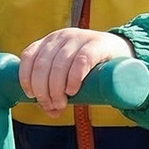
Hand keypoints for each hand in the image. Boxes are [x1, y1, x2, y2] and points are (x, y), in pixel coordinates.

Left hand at [18, 28, 133, 117]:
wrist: (122, 54)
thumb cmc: (91, 68)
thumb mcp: (69, 72)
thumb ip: (57, 89)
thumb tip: (49, 111)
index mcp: (50, 41)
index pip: (29, 56)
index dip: (26, 78)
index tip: (31, 96)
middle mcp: (62, 36)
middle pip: (42, 65)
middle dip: (43, 90)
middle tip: (52, 106)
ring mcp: (79, 38)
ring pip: (59, 65)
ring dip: (56, 89)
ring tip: (62, 104)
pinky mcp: (97, 44)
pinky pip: (80, 61)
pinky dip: (73, 78)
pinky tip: (72, 90)